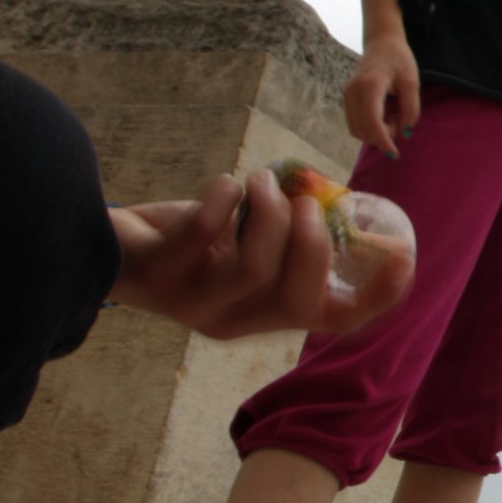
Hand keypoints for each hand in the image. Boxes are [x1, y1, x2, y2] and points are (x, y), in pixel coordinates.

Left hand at [107, 170, 413, 338]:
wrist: (98, 246)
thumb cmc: (182, 237)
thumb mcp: (242, 237)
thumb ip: (280, 228)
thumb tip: (320, 195)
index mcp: (267, 313)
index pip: (333, 320)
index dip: (376, 297)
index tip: (403, 259)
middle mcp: (236, 321)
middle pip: (298, 300)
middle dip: (311, 243)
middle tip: (302, 199)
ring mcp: (195, 307)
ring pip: (253, 269)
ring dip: (265, 211)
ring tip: (257, 180)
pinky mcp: (159, 281)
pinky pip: (202, 241)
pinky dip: (220, 202)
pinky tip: (222, 183)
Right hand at [344, 33, 419, 157]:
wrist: (381, 42)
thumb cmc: (399, 60)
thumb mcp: (412, 83)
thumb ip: (410, 109)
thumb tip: (405, 132)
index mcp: (369, 87)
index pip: (372, 123)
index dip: (383, 142)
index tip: (395, 154)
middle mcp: (353, 92)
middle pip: (361, 130)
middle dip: (381, 137)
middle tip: (400, 123)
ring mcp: (347, 95)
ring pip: (355, 129)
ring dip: (374, 134)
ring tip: (393, 119)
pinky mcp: (347, 98)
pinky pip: (354, 122)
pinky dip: (369, 128)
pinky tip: (383, 117)